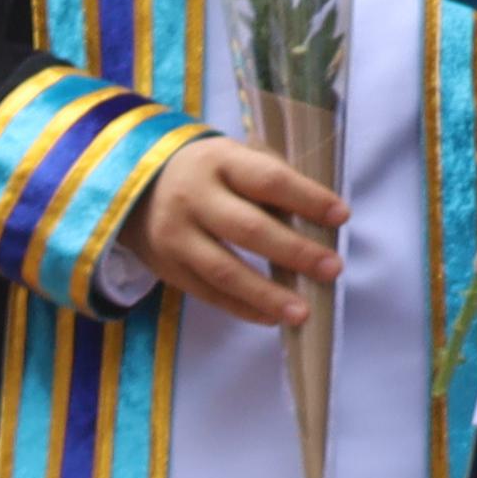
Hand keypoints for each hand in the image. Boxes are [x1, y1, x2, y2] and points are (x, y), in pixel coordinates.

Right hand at [119, 127, 341, 327]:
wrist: (135, 188)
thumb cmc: (209, 174)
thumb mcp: (235, 160)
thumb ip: (271, 183)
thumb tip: (318, 225)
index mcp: (218, 162)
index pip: (268, 181)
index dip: (307, 199)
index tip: (341, 216)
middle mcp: (192, 198)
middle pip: (248, 229)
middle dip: (295, 251)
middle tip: (332, 268)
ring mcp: (175, 235)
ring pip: (224, 270)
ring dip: (267, 294)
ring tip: (303, 312)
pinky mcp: (166, 266)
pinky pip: (207, 292)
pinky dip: (242, 307)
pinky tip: (272, 317)